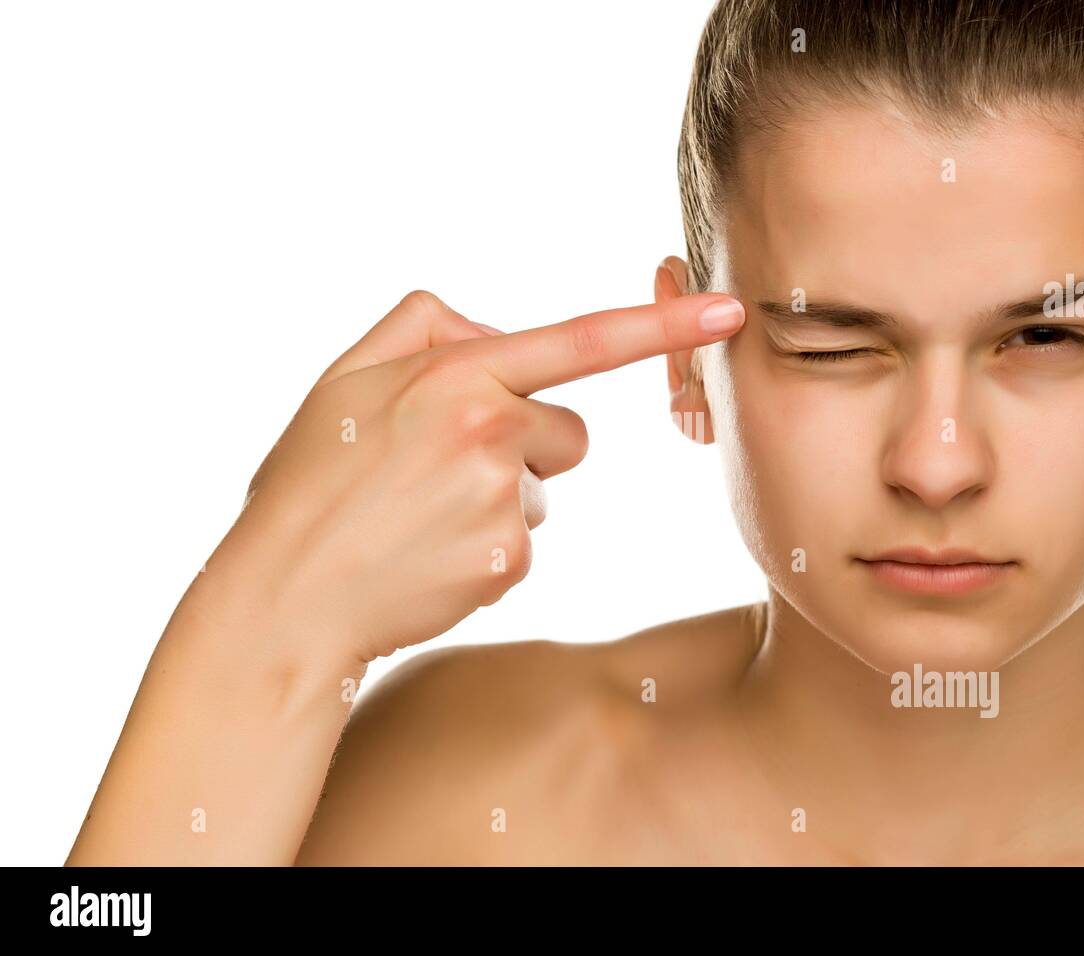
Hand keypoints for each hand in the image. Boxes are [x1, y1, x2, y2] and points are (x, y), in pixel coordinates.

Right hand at [207, 288, 745, 664]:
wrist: (287, 597)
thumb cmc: (311, 483)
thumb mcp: (345, 378)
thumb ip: (422, 327)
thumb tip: (494, 327)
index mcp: (457, 376)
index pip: (579, 341)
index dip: (662, 325)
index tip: (730, 310)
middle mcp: (492, 431)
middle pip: (568, 432)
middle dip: (525, 445)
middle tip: (442, 472)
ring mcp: (506, 502)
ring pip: (544, 488)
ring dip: (502, 498)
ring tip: (425, 518)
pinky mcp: (512, 561)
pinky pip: (525, 541)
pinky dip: (489, 549)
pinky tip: (432, 555)